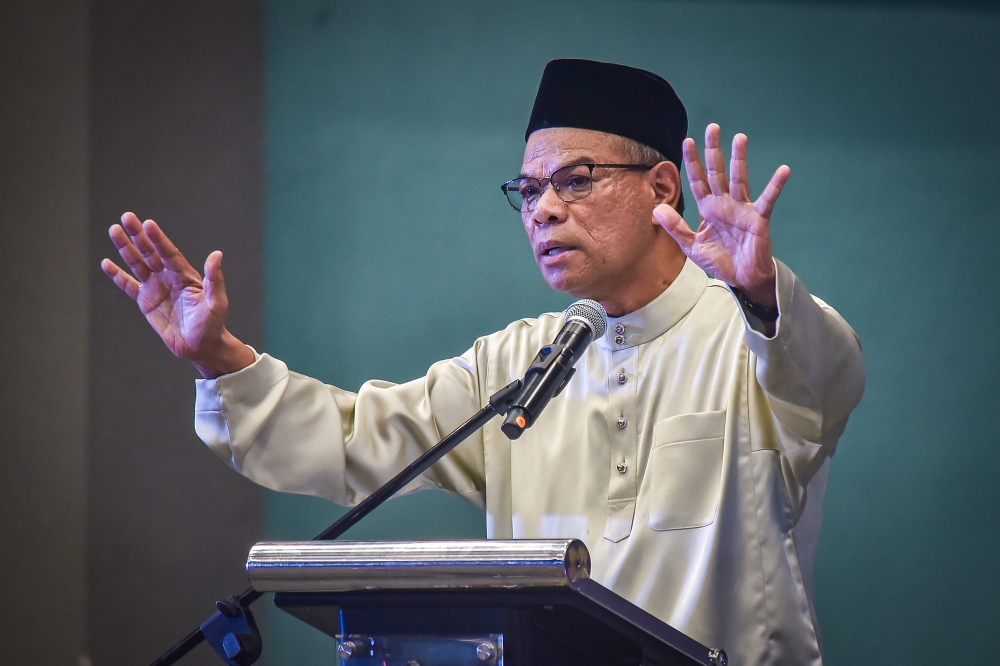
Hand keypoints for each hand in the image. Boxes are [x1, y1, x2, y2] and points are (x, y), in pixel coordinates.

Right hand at [101, 212, 254, 378]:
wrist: (200, 346)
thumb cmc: (212, 324)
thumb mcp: (216, 302)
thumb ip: (214, 279)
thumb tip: (217, 254)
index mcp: (185, 275)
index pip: (169, 253)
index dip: (158, 239)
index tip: (148, 224)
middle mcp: (169, 277)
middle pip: (150, 252)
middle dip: (138, 235)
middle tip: (126, 217)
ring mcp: (156, 288)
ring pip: (137, 264)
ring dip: (125, 248)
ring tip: (114, 230)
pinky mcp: (146, 302)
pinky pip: (129, 286)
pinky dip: (117, 276)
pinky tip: (106, 263)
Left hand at [653, 123, 789, 308]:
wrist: (741, 278)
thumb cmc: (719, 260)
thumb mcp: (692, 246)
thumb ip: (676, 228)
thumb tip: (658, 208)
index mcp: (708, 209)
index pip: (697, 181)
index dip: (692, 162)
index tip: (687, 141)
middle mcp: (724, 204)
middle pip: (717, 172)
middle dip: (714, 151)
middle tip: (712, 128)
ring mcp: (742, 209)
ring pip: (740, 179)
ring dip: (739, 159)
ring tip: (739, 138)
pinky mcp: (758, 218)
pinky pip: (768, 199)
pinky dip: (776, 185)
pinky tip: (783, 170)